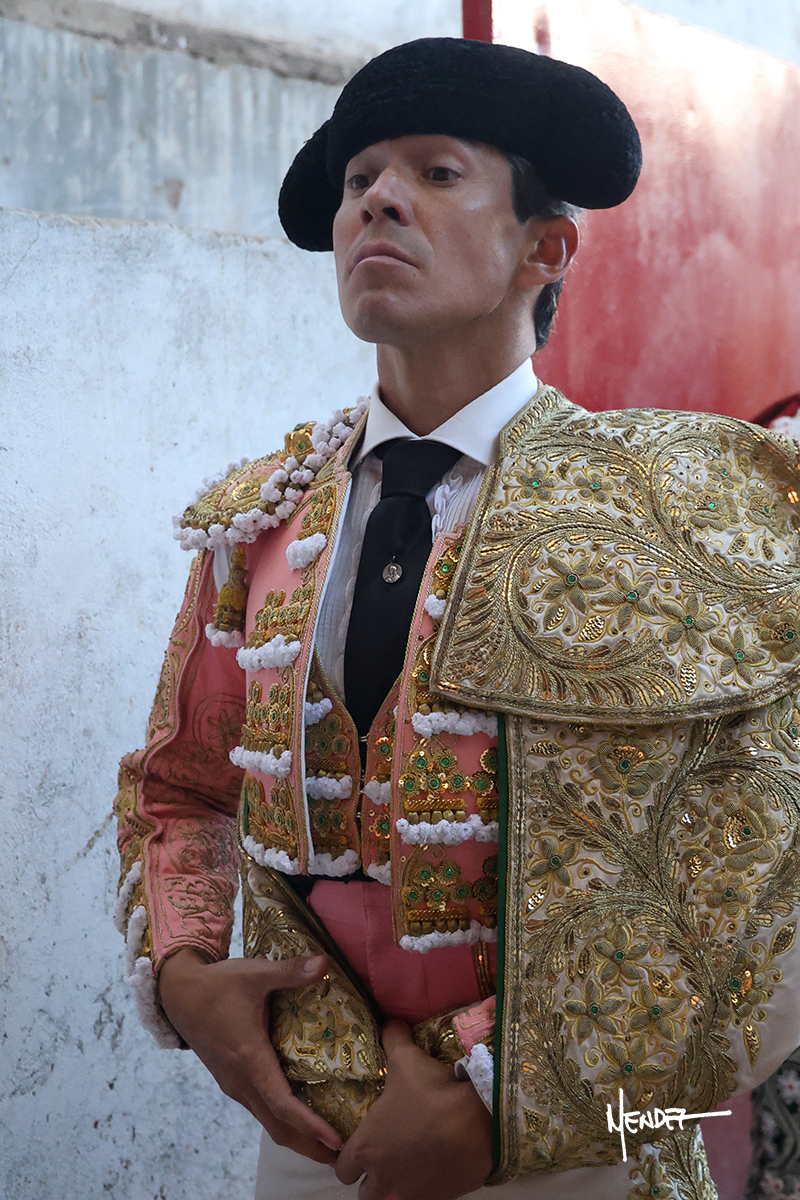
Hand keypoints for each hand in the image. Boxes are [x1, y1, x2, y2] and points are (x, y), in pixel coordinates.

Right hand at [158, 948, 341, 1163]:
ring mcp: (234, 1084)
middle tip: (342, 1157)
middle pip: (278, 1126)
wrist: (178, 994)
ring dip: (296, 1136)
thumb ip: (289, 970)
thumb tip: (324, 961)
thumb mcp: (254, 973)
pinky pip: (260, 1109)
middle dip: (309, 1145)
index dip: (310, 1125)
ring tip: (327, 1142)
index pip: (283, 1105)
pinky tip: (301, 1114)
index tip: (336, 1139)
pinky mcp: (232, 1080)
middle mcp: (241, 1080)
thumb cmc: (218, 984)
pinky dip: (282, 1120)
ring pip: (267, 1121)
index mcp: (250, 1060)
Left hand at [335, 1019, 492, 1199]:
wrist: (478, 1124)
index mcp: (367, 1148)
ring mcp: (409, 1194)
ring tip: (407, 1171)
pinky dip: (424, 1191)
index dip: (349, 1158)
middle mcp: (383, 1178)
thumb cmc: (432, 1093)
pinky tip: (434, 1171)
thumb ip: (392, 1040)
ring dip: (394, 1190)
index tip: (360, 1147)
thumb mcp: (407, 1060)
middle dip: (371, 1180)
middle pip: (365, 1195)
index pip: (343, 1168)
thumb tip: (388, 1022)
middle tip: (383, 1162)